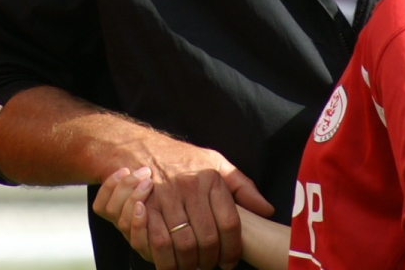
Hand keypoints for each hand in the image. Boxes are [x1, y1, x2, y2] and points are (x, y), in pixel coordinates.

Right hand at [100, 141, 271, 269]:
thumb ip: (241, 186)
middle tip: (210, 266)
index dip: (232, 249)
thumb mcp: (214, 162)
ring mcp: (165, 197)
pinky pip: (157, 241)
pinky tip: (172, 262)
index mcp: (210, 178)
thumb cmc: (180, 158)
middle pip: (207, 238)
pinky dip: (165, 259)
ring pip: (183, 244)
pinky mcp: (145, 205)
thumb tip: (266, 209)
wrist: (138, 146)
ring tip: (192, 266)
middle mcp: (189, 187)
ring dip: (188, 263)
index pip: (229, 223)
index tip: (229, 260)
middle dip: (210, 261)